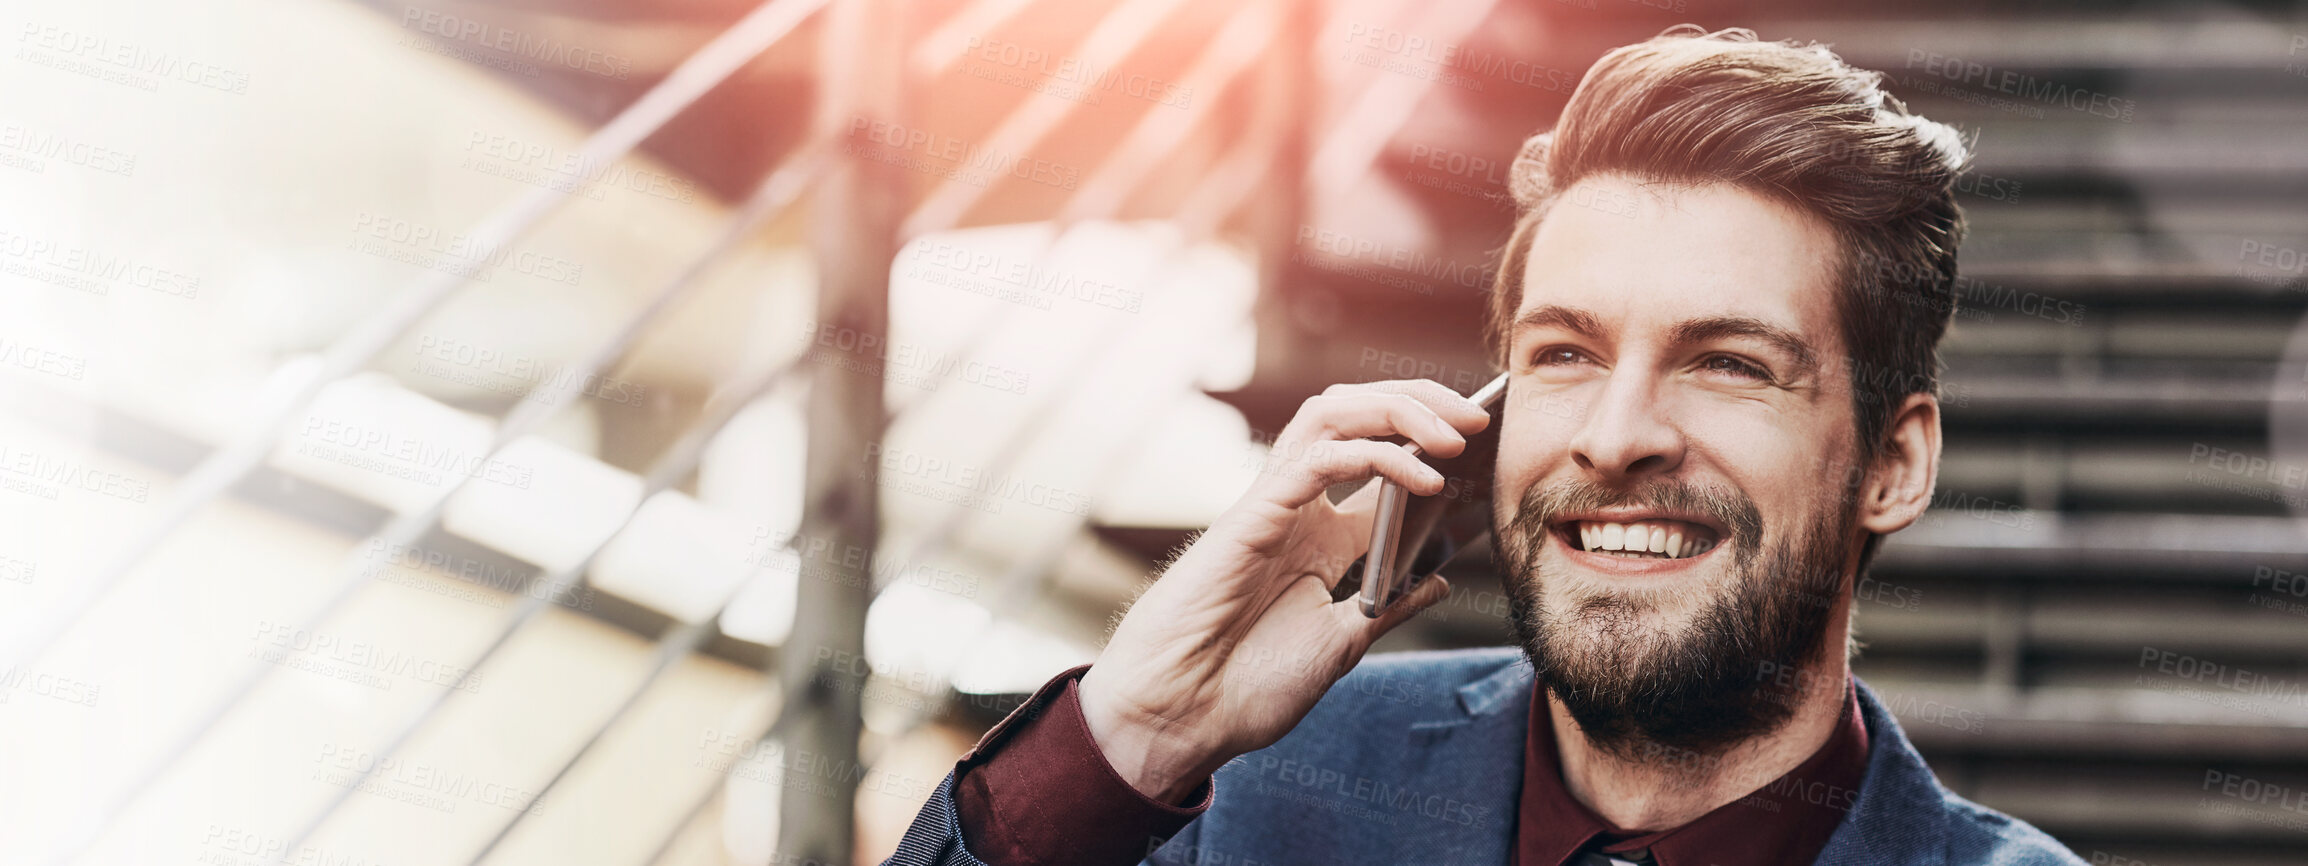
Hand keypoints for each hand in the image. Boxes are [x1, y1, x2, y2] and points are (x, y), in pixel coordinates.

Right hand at [1075, 379, 1490, 802]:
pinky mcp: (1256, 512)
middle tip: (1478, 417)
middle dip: (1421, 402)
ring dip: (1399, 409)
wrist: (1185, 714)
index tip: (1490, 447)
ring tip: (1455, 432)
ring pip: (1334, 412)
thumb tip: (1436, 580)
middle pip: (1359, 415)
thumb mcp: (1342, 644)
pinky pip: (1317, 456)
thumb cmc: (1247, 685)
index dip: (1432, 444)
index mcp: (1320, 537)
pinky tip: (1421, 475)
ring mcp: (1276, 504)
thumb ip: (1388, 606)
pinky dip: (1375, 454)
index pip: (1381, 462)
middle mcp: (1299, 508)